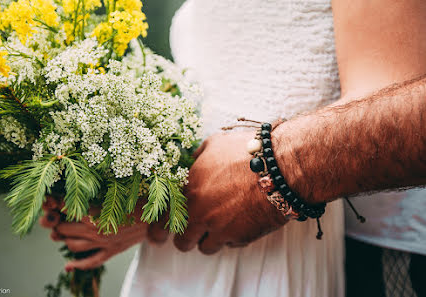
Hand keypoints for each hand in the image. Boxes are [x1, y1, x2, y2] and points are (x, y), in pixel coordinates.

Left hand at [40, 196, 146, 269]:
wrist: (157, 214)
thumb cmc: (138, 199)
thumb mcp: (116, 192)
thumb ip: (96, 192)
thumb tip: (78, 187)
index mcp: (95, 212)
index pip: (65, 210)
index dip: (56, 204)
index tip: (53, 200)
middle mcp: (95, 229)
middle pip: (63, 229)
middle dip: (58, 222)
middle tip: (59, 216)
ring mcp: (103, 242)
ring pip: (72, 245)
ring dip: (65, 239)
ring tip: (66, 232)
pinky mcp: (112, 251)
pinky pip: (91, 262)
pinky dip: (77, 265)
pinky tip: (68, 265)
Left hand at [148, 131, 287, 253]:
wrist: (279, 168)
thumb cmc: (247, 152)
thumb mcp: (215, 144)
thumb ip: (197, 157)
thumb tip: (191, 161)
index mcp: (188, 188)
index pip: (162, 216)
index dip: (157, 230)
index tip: (156, 237)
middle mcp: (198, 211)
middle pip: (181, 241)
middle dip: (184, 239)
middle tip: (189, 236)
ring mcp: (217, 227)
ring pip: (204, 247)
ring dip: (208, 240)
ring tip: (219, 227)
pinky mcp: (238, 237)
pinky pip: (228, 245)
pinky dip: (231, 239)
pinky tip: (239, 224)